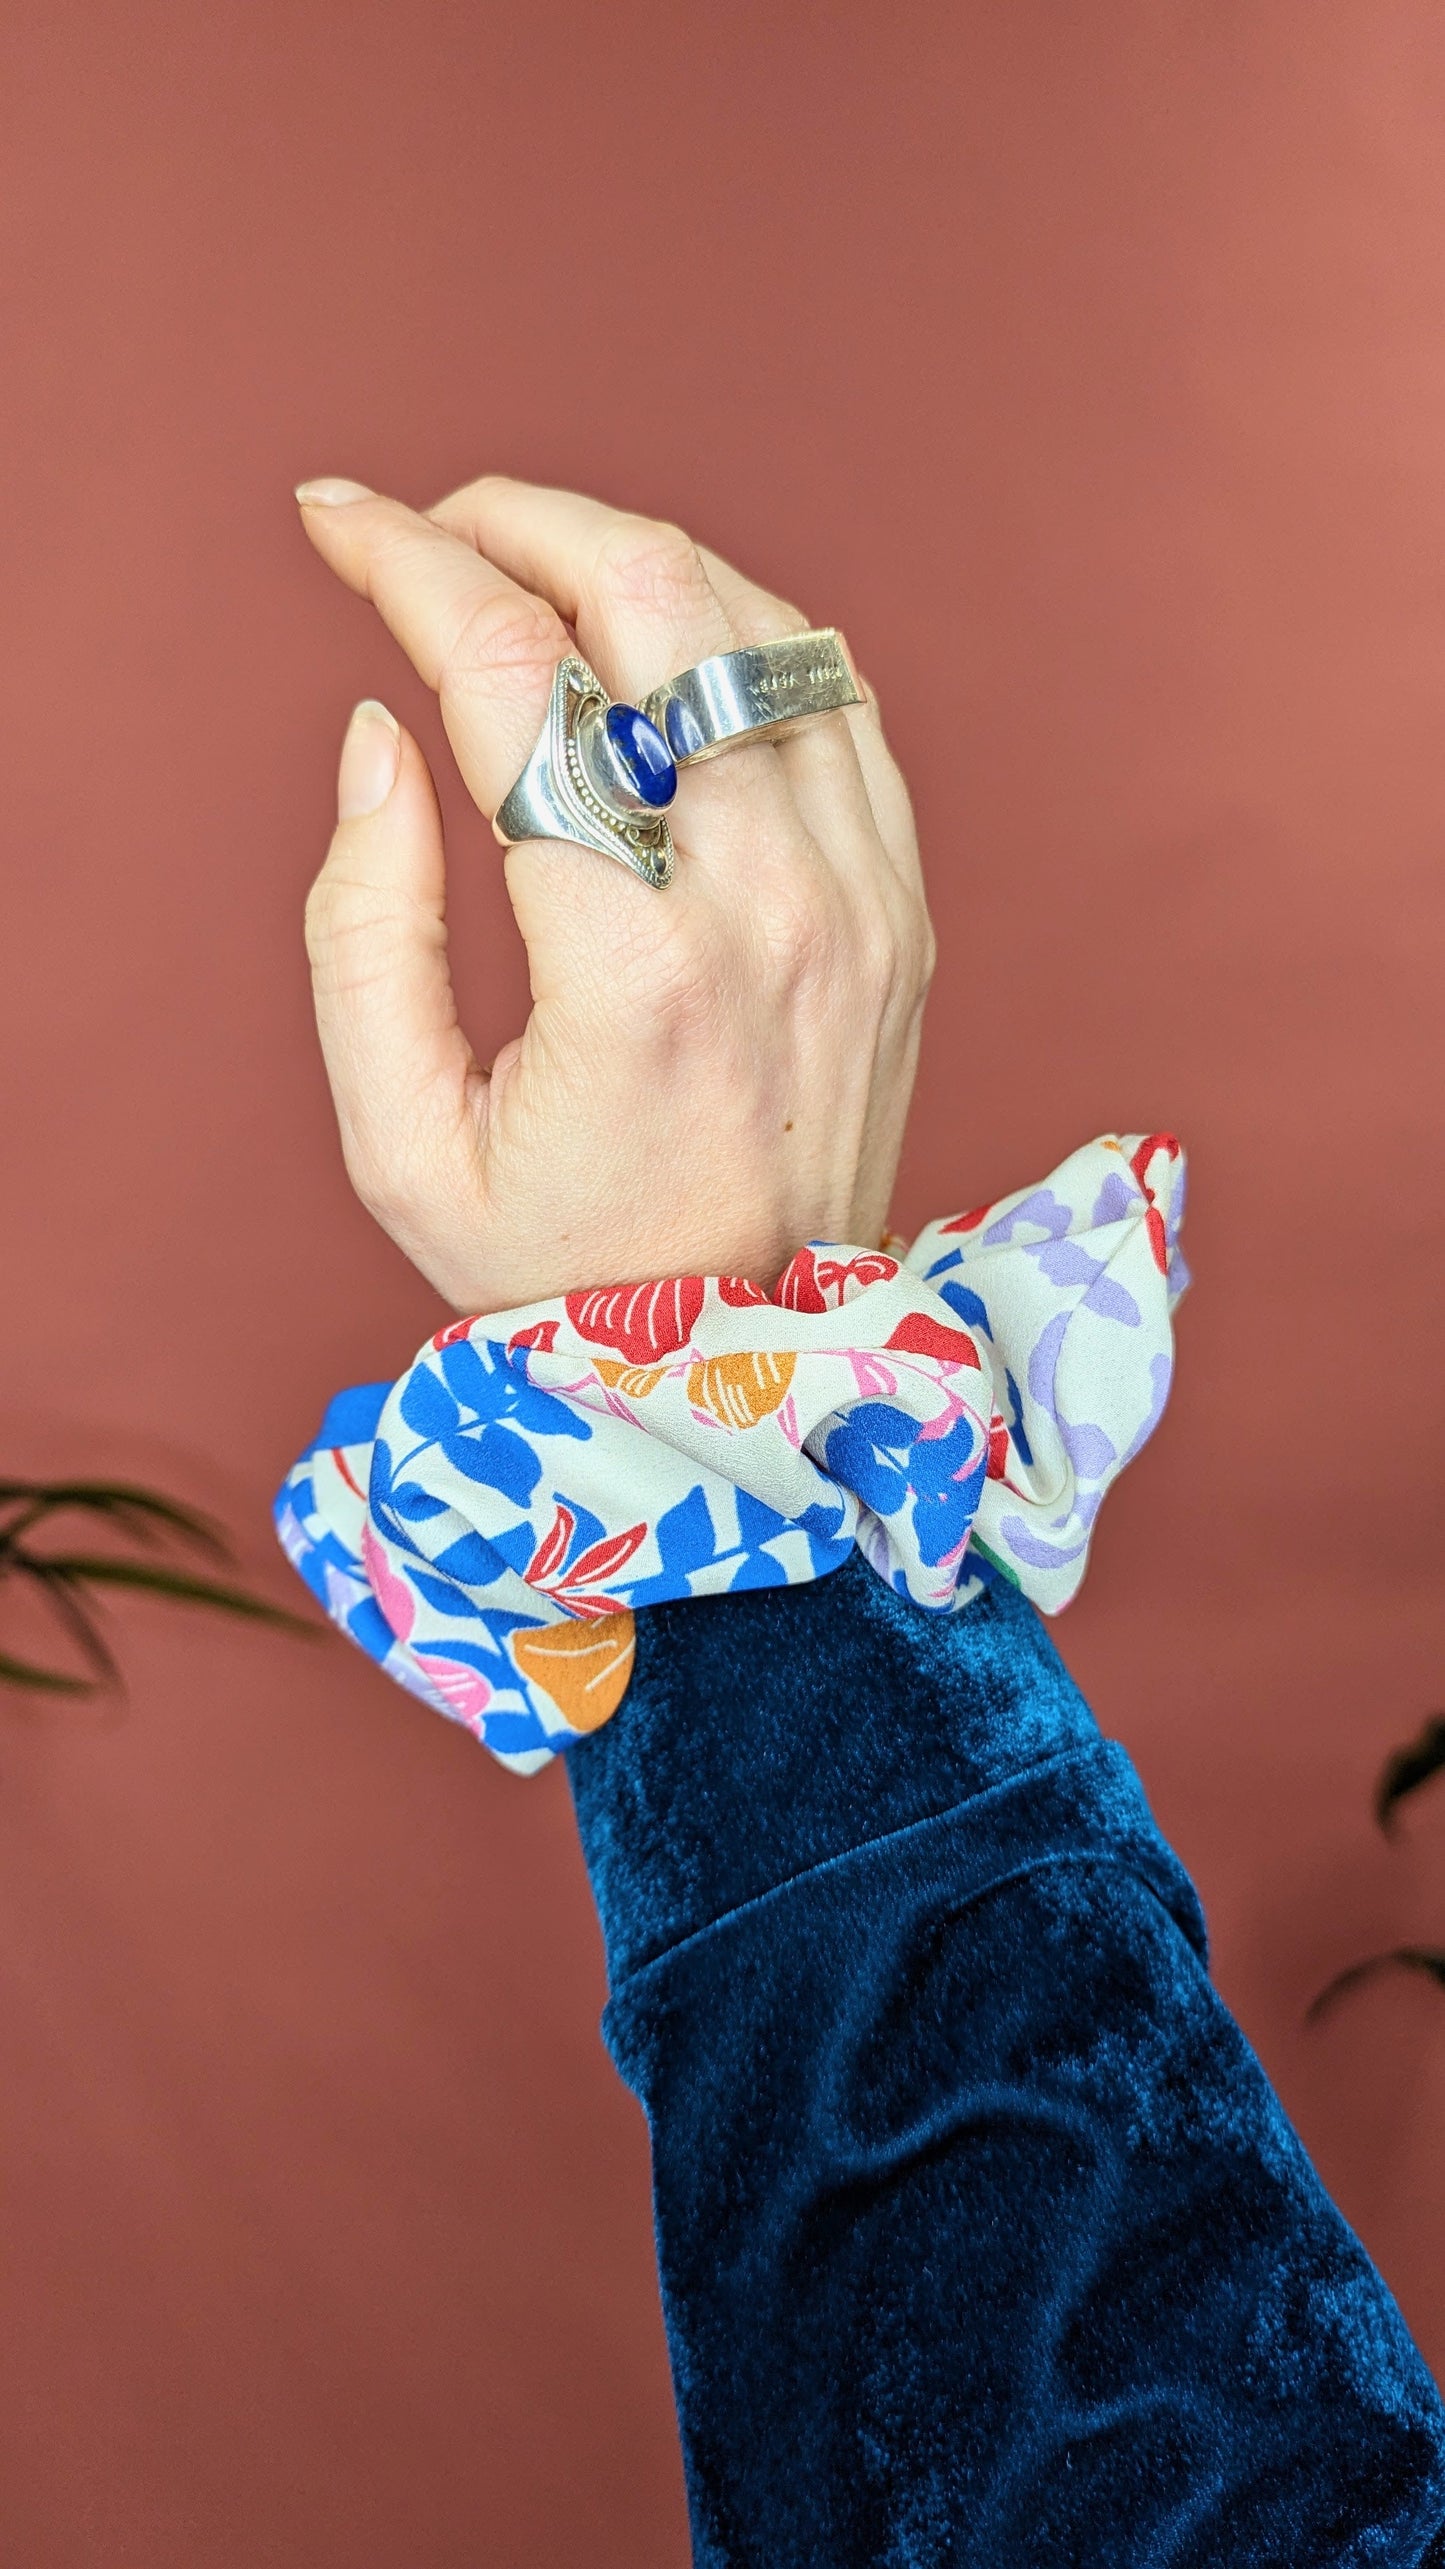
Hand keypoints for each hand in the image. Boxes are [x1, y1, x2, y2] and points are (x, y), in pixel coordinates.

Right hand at [297, 474, 933, 1311]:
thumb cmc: (560, 1264)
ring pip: (758, 626)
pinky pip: (836, 700)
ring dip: (633, 564)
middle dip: (521, 520)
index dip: (406, 563)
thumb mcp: (401, 1142)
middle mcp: (771, 907)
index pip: (515, 677)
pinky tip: (664, 652)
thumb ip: (364, 930)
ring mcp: (863, 899)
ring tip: (535, 582)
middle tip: (438, 532)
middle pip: (655, 600)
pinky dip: (742, 639)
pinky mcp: (906, 908)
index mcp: (634, 968)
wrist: (747, 1360)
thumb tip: (381, 736)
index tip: (337, 522)